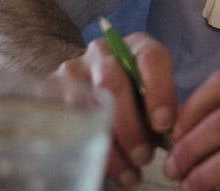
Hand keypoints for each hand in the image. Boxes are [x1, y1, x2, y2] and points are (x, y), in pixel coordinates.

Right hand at [55, 32, 176, 188]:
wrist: (86, 83)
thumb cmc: (131, 94)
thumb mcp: (150, 95)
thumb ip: (160, 111)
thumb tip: (169, 139)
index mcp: (136, 46)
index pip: (150, 59)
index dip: (159, 92)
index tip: (164, 125)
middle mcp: (102, 53)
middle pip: (112, 83)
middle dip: (130, 125)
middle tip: (143, 156)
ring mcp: (72, 71)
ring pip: (86, 106)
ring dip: (109, 144)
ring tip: (128, 173)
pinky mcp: (49, 92)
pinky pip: (65, 121)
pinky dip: (86, 148)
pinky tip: (102, 168)